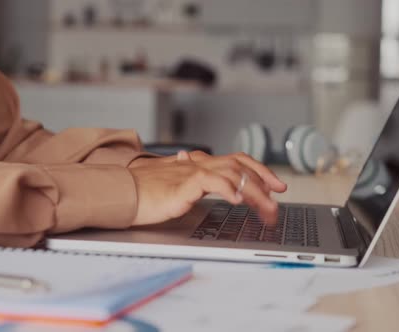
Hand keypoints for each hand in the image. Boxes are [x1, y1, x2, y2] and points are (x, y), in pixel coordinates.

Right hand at [131, 151, 285, 192]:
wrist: (119, 192)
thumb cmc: (141, 192)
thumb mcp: (171, 185)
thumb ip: (186, 178)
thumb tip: (193, 170)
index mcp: (196, 165)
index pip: (234, 160)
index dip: (258, 170)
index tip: (275, 185)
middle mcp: (197, 164)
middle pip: (239, 163)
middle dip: (264, 179)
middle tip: (279, 197)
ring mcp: (190, 172)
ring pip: (231, 173)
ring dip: (254, 191)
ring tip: (266, 209)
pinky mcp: (181, 184)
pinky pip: (211, 182)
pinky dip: (228, 188)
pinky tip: (238, 200)